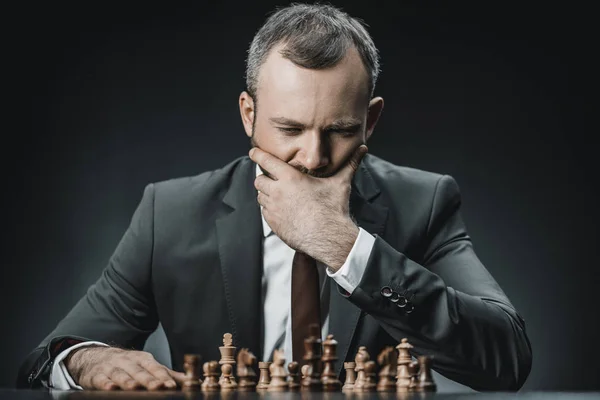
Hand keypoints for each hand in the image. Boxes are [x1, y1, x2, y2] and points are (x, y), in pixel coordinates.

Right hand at [65, 346, 185, 389]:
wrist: (97, 358)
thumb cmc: (129, 365)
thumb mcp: (147, 366)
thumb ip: (168, 374)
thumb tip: (191, 381)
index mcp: (143, 359)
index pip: (155, 368)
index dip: (163, 377)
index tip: (172, 386)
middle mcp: (128, 361)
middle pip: (140, 371)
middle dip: (149, 379)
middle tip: (159, 387)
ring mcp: (112, 368)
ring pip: (121, 375)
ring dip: (128, 381)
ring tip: (135, 388)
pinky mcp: (97, 376)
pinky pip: (101, 380)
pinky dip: (105, 384)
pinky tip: (110, 388)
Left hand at [249, 145, 367, 269]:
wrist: (329, 237)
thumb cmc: (334, 209)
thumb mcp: (341, 183)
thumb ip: (350, 164)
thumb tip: (364, 149)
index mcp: (290, 178)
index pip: (266, 161)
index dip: (257, 154)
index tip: (253, 151)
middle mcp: (278, 192)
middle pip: (259, 180)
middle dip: (264, 179)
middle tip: (273, 180)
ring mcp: (274, 209)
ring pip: (260, 197)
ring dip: (267, 195)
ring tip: (280, 196)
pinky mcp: (273, 223)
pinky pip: (265, 212)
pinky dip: (270, 210)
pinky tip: (282, 211)